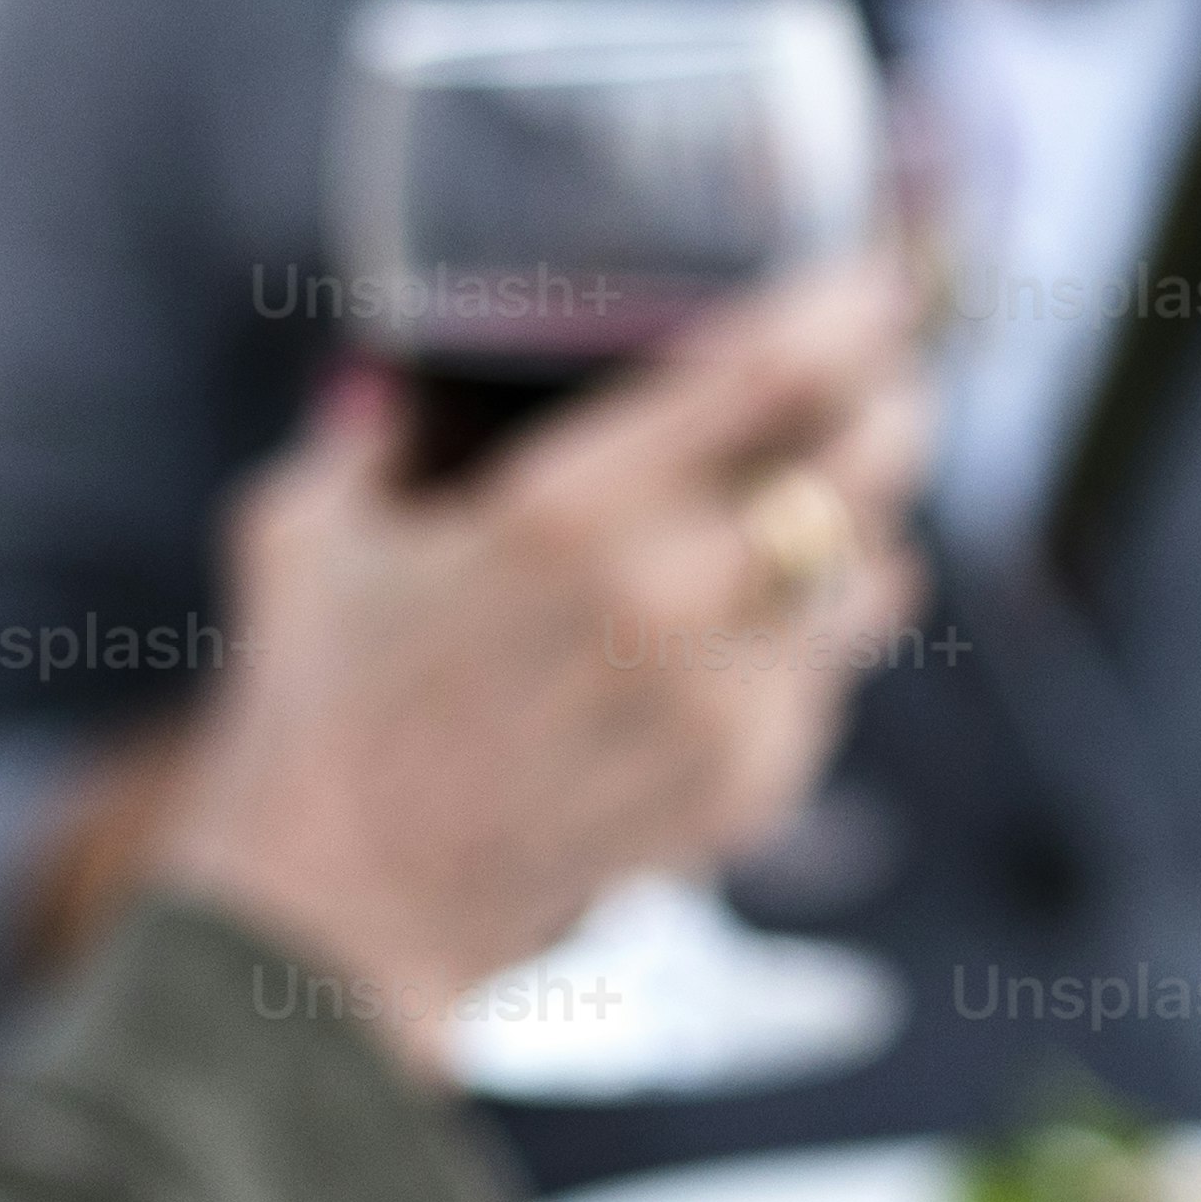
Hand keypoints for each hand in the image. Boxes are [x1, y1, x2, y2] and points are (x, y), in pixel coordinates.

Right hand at [132, 253, 932, 1061]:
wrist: (336, 922)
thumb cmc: (314, 715)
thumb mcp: (308, 540)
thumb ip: (366, 438)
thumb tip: (395, 375)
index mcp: (563, 510)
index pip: (770, 374)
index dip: (852, 311)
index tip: (880, 279)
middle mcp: (663, 601)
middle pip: (861, 464)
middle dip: (892, 406)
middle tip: (888, 378)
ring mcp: (718, 704)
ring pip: (870, 572)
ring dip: (867, 524)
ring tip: (843, 494)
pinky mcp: (745, 786)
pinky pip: (831, 677)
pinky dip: (823, 633)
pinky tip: (781, 617)